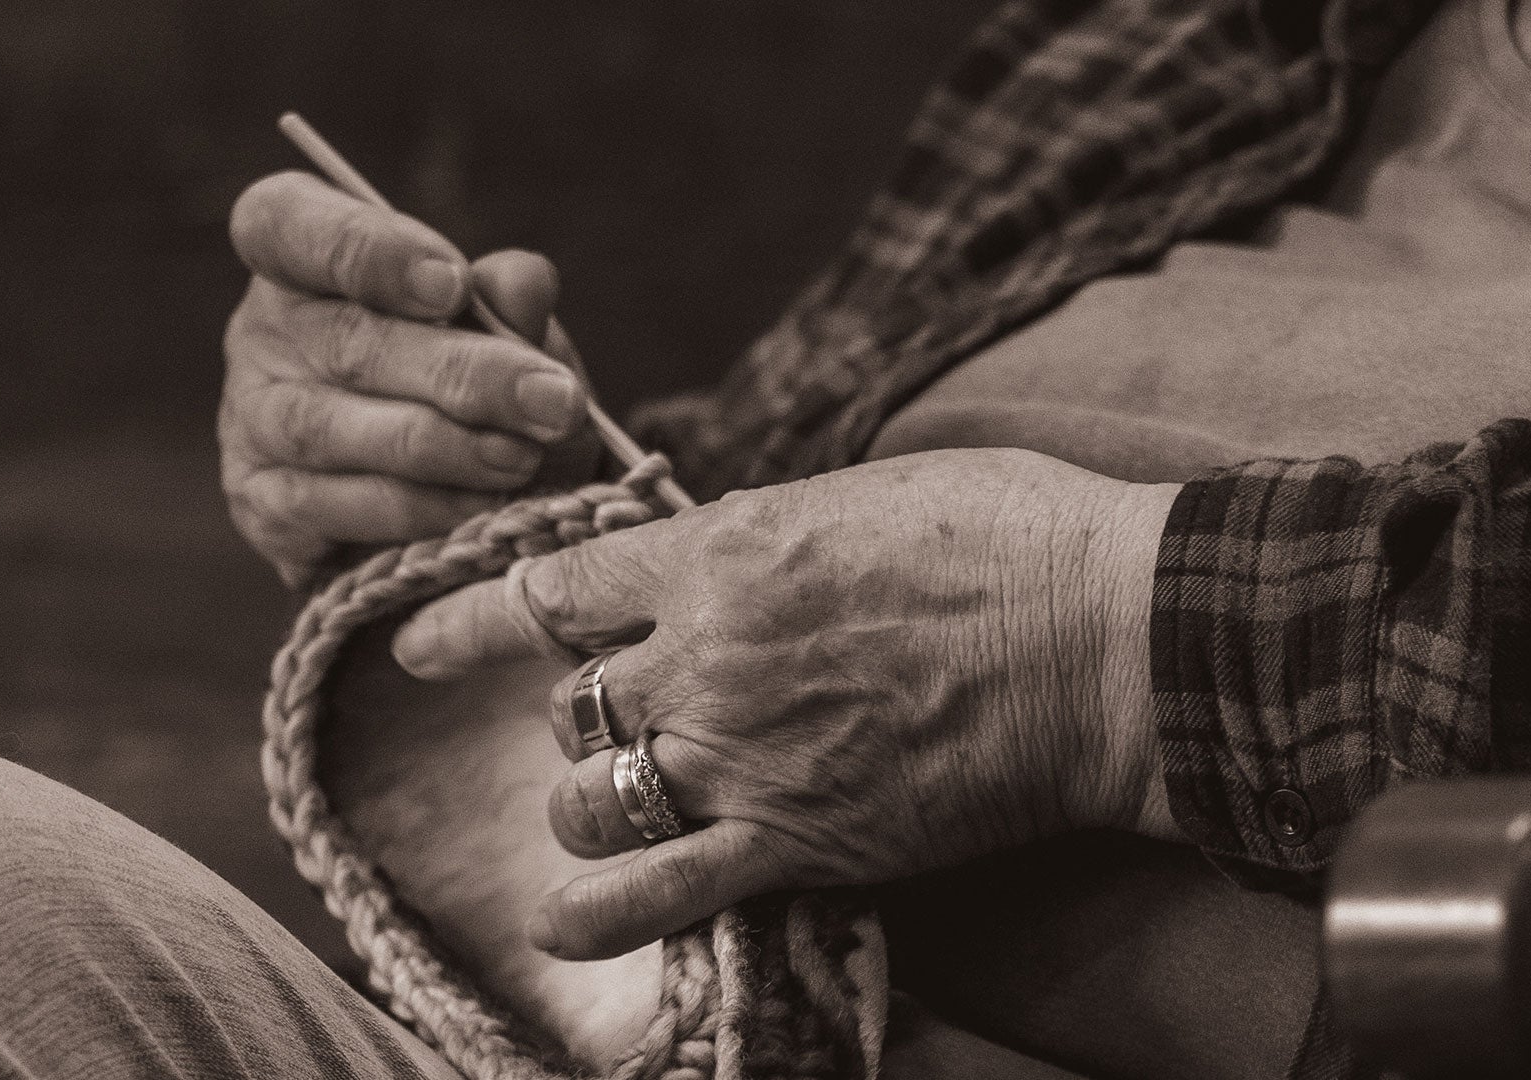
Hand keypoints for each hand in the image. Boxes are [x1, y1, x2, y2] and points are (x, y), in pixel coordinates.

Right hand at [223, 170, 598, 585]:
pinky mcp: (263, 504)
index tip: (455, 287)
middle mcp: (260, 333)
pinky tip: (477, 510)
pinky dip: (413, 511)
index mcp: (301, 259)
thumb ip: (510, 303)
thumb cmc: (467, 385)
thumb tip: (524, 282)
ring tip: (522, 460)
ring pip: (331, 430)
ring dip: (440, 449)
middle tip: (551, 401)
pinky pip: (330, 508)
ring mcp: (250, 421)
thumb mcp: (504, 335)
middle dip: (462, 374)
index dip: (367, 251)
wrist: (455, 499)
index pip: (287, 224)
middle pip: (346, 342)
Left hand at [390, 448, 1182, 959]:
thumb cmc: (1011, 539)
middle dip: (575, 711)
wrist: (1110, 640)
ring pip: (590, 792)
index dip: (470, 615)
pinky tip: (557, 925)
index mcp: (721, 551)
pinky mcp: (798, 838)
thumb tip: (728, 552)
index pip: (555, 584)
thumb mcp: (865, 492)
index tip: (419, 640)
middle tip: (618, 716)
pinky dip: (597, 914)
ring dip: (583, 800)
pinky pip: (663, 891)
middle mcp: (707, 654)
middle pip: (570, 700)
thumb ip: (768, 532)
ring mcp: (744, 754)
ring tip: (609, 800)